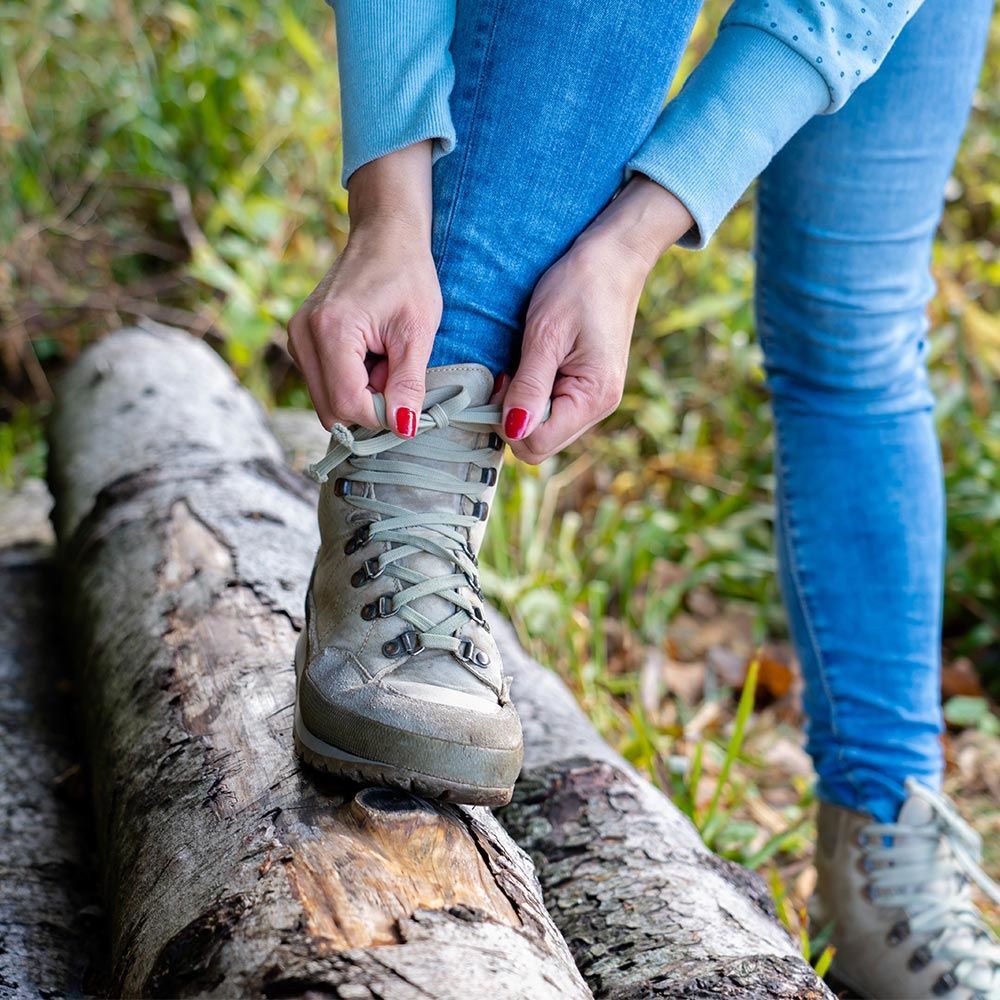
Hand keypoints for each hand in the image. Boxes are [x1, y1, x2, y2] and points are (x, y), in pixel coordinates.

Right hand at [287, 142, 438, 434]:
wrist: (385, 235)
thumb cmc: (407, 276)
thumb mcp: (418, 332)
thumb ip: (409, 384)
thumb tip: (404, 429)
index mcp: (331, 331)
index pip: (349, 406)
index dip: (382, 416)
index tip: (408, 398)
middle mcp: (302, 336)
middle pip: (332, 411)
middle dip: (369, 406)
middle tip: (394, 372)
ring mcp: (296, 338)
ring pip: (327, 401)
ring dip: (360, 394)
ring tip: (382, 359)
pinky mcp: (299, 340)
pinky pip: (323, 384)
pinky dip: (349, 381)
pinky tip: (368, 355)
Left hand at [502, 177, 693, 462]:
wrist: (614, 256)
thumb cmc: (580, 286)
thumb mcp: (545, 334)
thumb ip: (529, 387)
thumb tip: (513, 431)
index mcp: (593, 398)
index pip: (536, 444)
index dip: (507, 424)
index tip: (498, 384)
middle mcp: (599, 408)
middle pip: (539, 444)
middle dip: (513, 418)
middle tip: (505, 374)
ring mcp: (595, 401)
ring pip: (543, 430)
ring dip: (522, 406)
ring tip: (518, 365)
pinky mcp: (588, 389)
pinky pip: (552, 411)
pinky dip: (533, 396)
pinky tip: (531, 366)